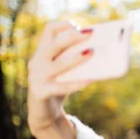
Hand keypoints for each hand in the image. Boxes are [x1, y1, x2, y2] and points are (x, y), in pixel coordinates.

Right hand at [27, 20, 93, 135]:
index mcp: (43, 52)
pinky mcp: (40, 92)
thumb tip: (102, 52)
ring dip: (76, 58)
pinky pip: (61, 87)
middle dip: (73, 37)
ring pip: (58, 64)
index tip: (79, 26)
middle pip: (54, 44)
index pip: (49, 30)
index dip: (64, 25)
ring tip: (92, 53)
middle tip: (91, 35)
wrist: (45, 112)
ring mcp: (37, 77)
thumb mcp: (66, 70)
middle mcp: (37, 62)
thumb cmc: (60, 85)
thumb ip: (77, 60)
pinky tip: (91, 80)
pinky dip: (77, 83)